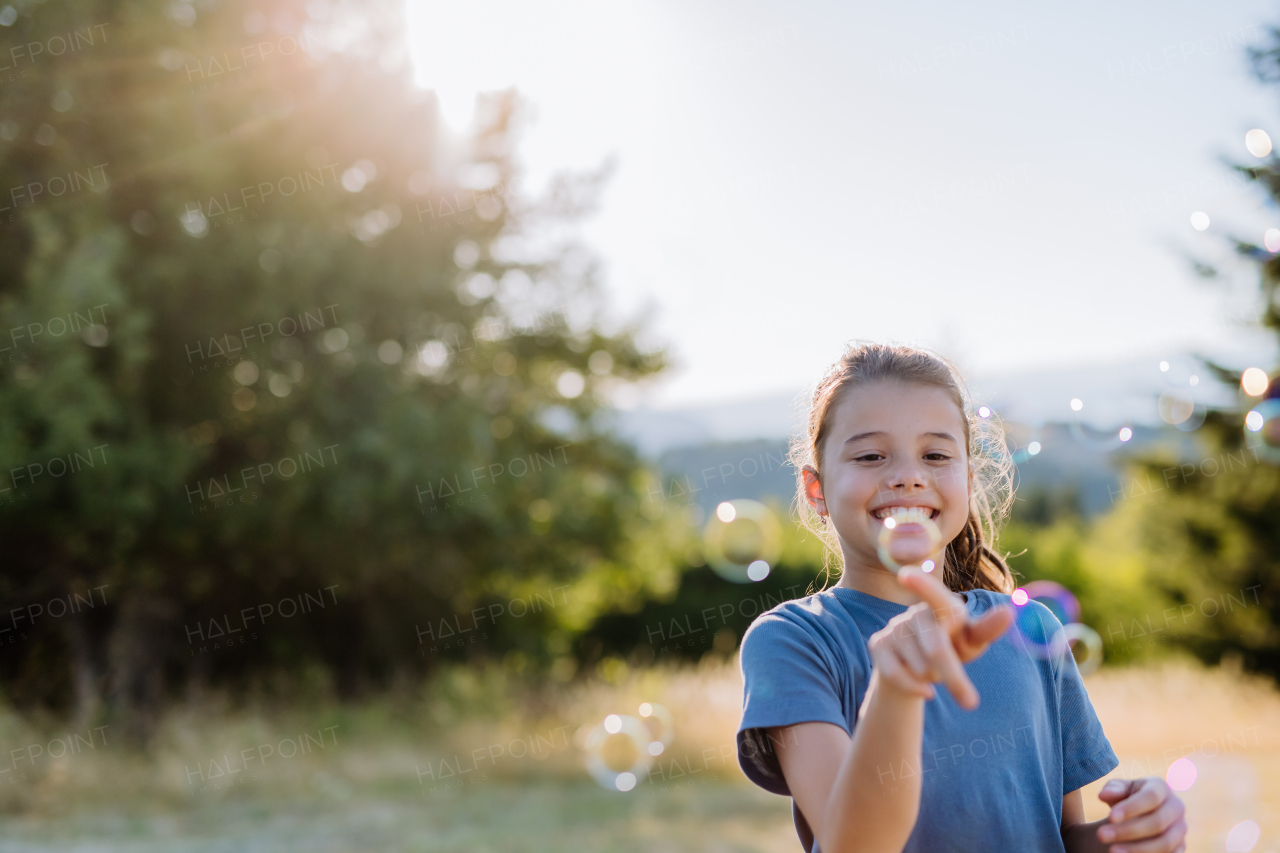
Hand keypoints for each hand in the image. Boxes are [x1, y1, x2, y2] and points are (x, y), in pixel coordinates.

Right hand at [866, 567, 1012, 708]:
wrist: (917, 668)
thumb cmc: (953, 647)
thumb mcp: (972, 641)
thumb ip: (988, 629)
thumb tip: (1009, 611)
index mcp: (943, 607)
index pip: (935, 596)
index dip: (921, 585)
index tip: (906, 575)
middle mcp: (917, 613)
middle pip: (936, 648)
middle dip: (954, 678)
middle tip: (970, 703)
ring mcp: (895, 627)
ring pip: (919, 666)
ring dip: (932, 678)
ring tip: (933, 671)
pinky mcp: (878, 643)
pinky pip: (896, 674)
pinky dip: (913, 687)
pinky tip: (922, 688)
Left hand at [1095, 778, 1186, 852]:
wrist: (1140, 813)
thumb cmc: (1127, 797)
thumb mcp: (1119, 789)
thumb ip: (1113, 789)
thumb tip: (1103, 795)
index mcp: (1161, 788)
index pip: (1151, 797)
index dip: (1131, 807)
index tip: (1110, 817)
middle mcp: (1176, 808)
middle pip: (1158, 823)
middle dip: (1128, 831)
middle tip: (1101, 836)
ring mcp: (1181, 829)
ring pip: (1164, 844)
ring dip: (1137, 849)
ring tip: (1112, 850)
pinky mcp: (1180, 847)